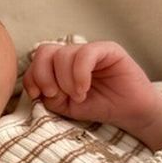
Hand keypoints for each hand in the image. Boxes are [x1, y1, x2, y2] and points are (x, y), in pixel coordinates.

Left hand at [22, 41, 159, 132]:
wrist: (129, 113)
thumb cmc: (96, 106)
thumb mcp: (65, 106)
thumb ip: (49, 96)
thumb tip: (38, 88)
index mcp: (58, 64)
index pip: (36, 60)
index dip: (32, 77)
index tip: (37, 95)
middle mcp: (72, 53)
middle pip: (44, 51)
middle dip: (43, 75)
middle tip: (56, 94)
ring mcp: (89, 49)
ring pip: (63, 54)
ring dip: (65, 79)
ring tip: (78, 95)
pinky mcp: (108, 49)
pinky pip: (86, 53)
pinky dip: (79, 73)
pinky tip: (84, 89)